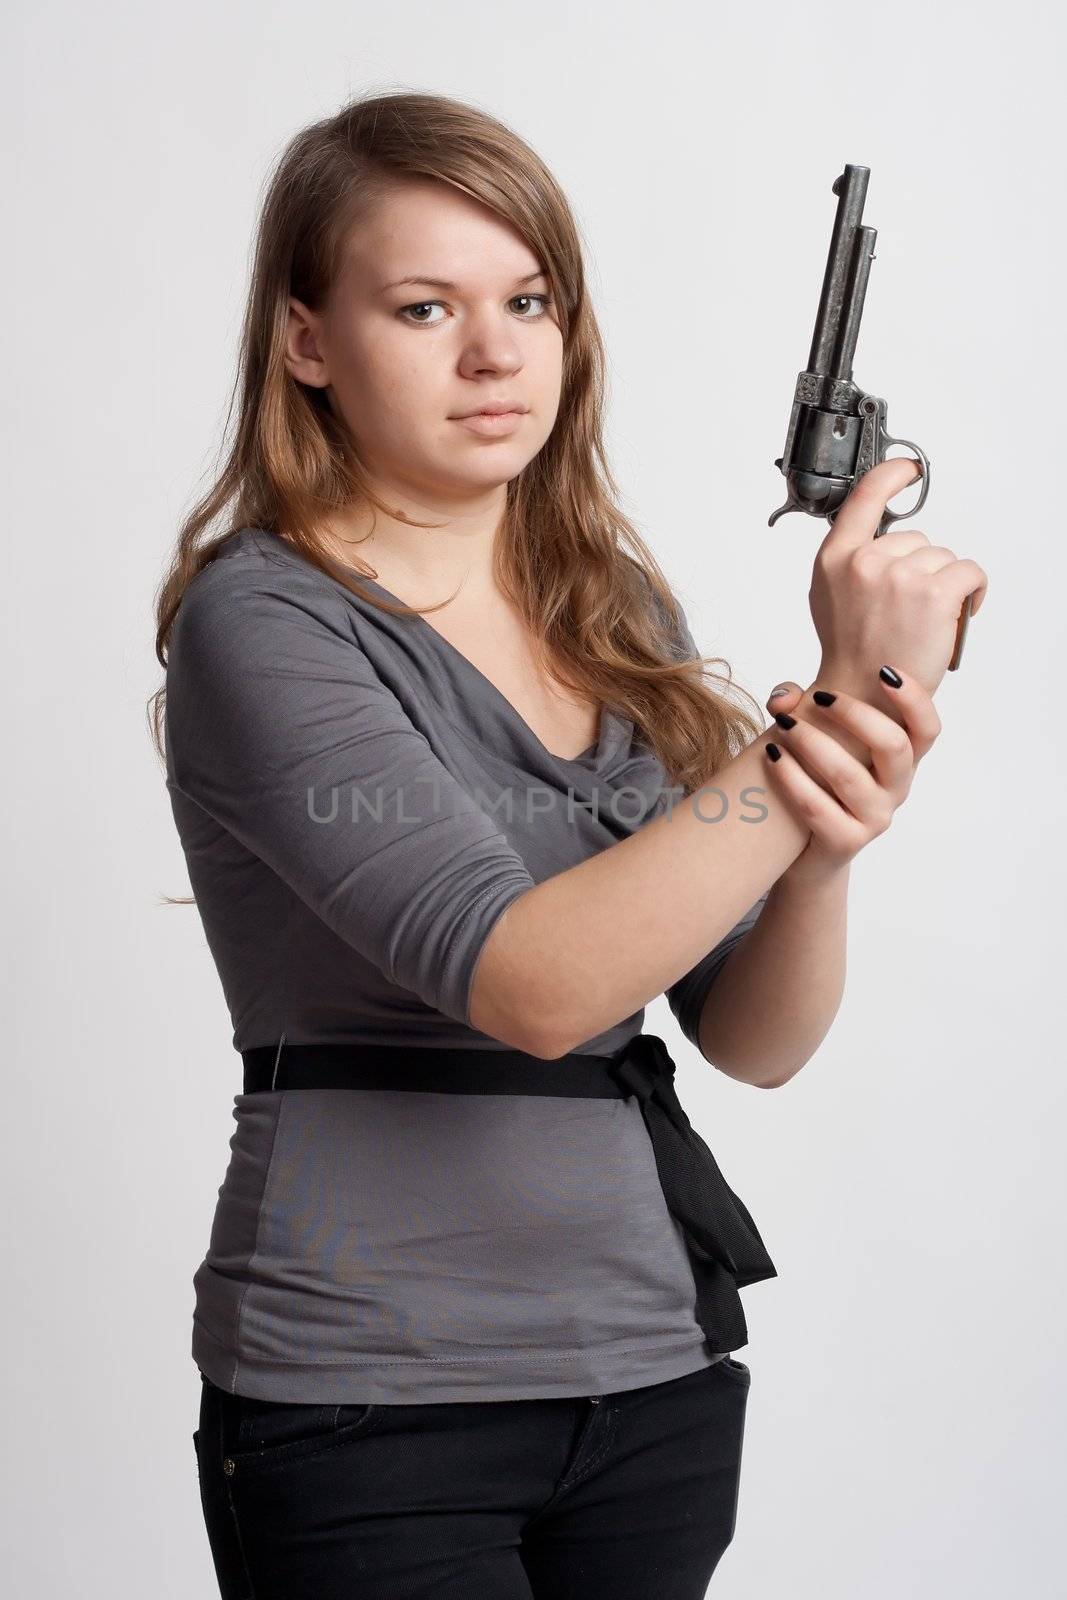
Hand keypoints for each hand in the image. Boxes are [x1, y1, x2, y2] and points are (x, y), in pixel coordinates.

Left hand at [762, 667, 940, 885]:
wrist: (804, 852)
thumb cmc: (817, 783)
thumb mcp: (820, 740)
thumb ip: (803, 708)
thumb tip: (783, 697)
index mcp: (901, 761)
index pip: (927, 729)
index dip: (915, 699)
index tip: (884, 671)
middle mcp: (896, 790)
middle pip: (894, 746)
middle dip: (854, 714)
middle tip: (818, 698)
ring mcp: (874, 819)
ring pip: (848, 776)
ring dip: (812, 743)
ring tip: (783, 725)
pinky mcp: (845, 842)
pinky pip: (817, 807)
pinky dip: (791, 777)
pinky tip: (771, 757)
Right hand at [809, 457, 988, 697]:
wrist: (861, 697)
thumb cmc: (850, 654)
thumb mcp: (830, 597)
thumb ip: (851, 563)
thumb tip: (884, 545)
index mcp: (834, 559)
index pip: (865, 497)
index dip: (891, 475)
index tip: (909, 468)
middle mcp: (865, 561)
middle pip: (915, 539)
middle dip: (921, 568)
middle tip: (908, 608)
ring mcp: (900, 575)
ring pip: (943, 558)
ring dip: (945, 584)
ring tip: (926, 618)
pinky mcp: (933, 593)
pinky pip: (968, 572)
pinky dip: (972, 592)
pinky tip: (958, 613)